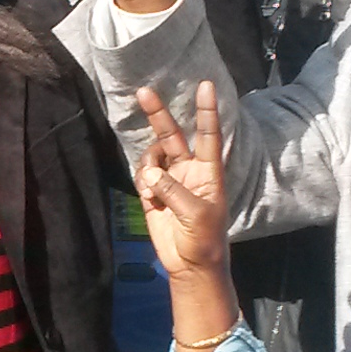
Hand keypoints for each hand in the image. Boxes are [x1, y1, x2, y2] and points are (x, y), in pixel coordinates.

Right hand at [134, 82, 227, 281]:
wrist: (189, 266)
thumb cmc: (204, 240)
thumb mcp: (196, 214)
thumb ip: (172, 190)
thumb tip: (149, 173)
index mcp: (208, 171)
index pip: (208, 135)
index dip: (206, 111)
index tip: (205, 85)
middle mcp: (188, 170)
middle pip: (172, 135)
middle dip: (159, 114)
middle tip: (144, 92)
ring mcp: (170, 181)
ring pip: (153, 157)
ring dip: (148, 165)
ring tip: (151, 188)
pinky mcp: (153, 194)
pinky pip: (142, 176)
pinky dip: (142, 183)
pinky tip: (149, 200)